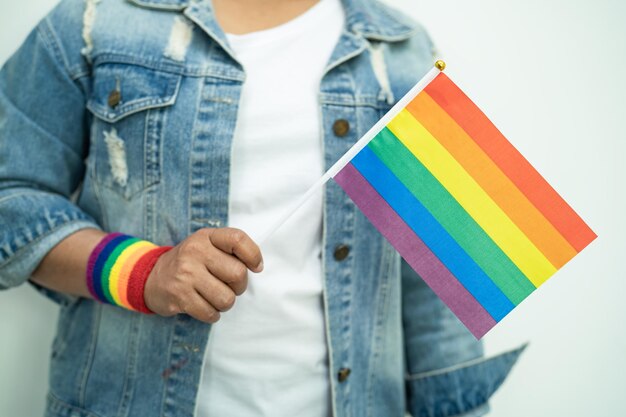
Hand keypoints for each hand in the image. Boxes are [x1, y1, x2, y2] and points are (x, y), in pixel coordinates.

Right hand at [143, 227, 262, 322]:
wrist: (152, 278)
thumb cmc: (190, 262)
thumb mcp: (207, 245)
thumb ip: (232, 250)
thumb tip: (258, 266)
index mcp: (206, 237)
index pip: (238, 239)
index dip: (253, 255)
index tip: (256, 267)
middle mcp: (195, 252)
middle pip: (238, 274)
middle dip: (239, 286)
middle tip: (228, 286)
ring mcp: (185, 274)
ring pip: (226, 298)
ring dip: (225, 303)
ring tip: (214, 297)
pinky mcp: (179, 296)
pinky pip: (211, 313)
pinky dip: (212, 314)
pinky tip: (204, 306)